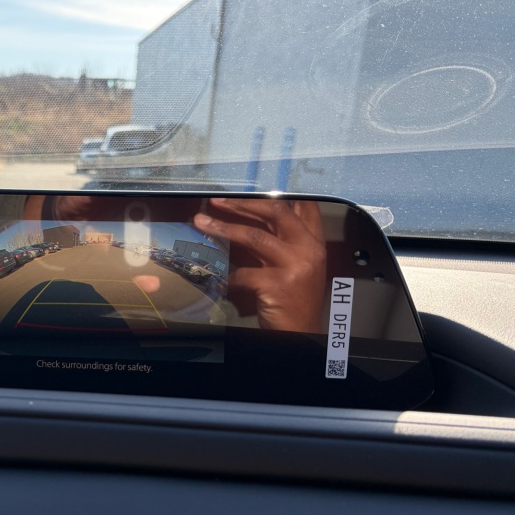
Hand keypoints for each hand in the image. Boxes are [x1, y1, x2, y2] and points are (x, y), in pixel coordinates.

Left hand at [193, 198, 326, 332]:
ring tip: (200, 222)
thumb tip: (245, 218)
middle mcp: (308, 249)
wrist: (302, 332)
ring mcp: (295, 266)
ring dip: (223, 228)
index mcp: (314, 242)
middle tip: (216, 200)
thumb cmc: (294, 298)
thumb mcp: (295, 265)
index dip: (276, 190)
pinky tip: (218, 276)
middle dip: (242, 204)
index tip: (250, 183)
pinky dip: (227, 275)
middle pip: (275, 213)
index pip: (302, 206)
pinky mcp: (278, 285)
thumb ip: (278, 241)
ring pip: (254, 237)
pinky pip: (243, 273)